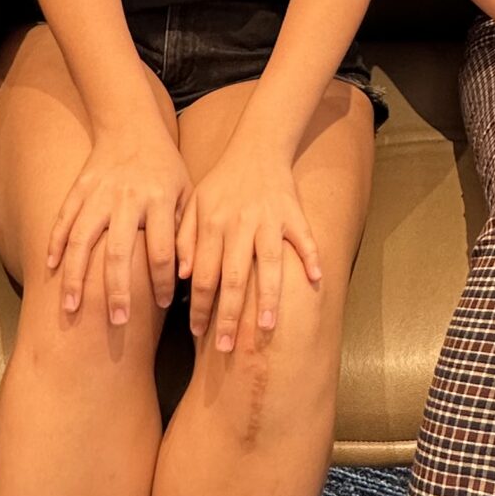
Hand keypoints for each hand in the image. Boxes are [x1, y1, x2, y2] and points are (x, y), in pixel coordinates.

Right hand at [47, 123, 189, 322]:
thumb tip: (188, 275)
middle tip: (117, 321)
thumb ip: (188, 231)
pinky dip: (54, 244)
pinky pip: (62, 219)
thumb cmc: (166, 166)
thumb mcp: (187, 192)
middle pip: (119, 252)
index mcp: (160, 200)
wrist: (131, 125)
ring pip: (82, 240)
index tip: (166, 305)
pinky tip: (50, 270)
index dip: (164, 281)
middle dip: (117, 290)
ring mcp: (99, 194)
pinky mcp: (78, 188)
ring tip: (71, 308)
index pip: (162, 250)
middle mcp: (127, 199)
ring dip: (75, 277)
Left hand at [179, 137, 322, 352]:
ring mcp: (269, 221)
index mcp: (212, 224)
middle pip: (233, 278)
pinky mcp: (294, 215)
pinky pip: (304, 239)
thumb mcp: (193, 203)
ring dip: (268, 298)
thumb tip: (180, 277)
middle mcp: (239, 225)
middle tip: (226, 348)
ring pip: (269, 264)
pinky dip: (311, 258)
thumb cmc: (221, 181)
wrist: (256, 146)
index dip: (198, 307)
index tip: (196, 333)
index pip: (201, 275)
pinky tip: (314, 282)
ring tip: (267, 328)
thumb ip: (184, 238)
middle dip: (229, 316)